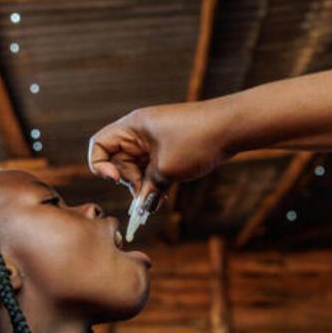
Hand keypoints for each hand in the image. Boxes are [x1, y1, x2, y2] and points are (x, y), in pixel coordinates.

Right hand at [87, 101, 233, 210]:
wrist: (232, 127)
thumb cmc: (197, 140)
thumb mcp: (167, 170)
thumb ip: (147, 188)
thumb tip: (141, 205)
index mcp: (132, 127)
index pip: (99, 145)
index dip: (100, 165)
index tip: (116, 180)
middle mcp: (139, 131)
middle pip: (118, 160)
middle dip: (128, 181)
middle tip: (143, 197)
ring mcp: (154, 140)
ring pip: (136, 167)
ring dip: (142, 186)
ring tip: (153, 202)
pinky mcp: (168, 148)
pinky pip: (151, 167)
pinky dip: (153, 182)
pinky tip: (159, 199)